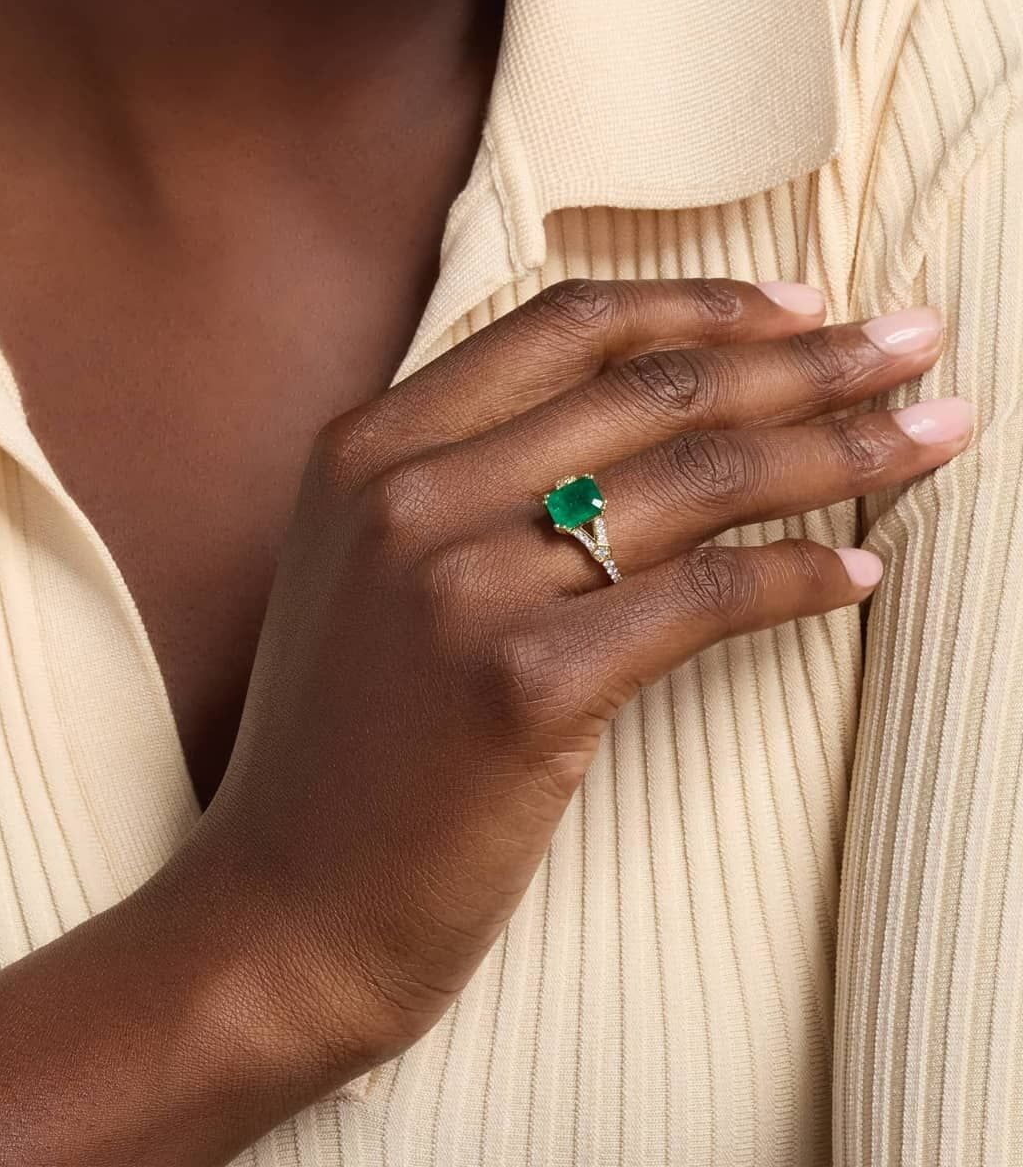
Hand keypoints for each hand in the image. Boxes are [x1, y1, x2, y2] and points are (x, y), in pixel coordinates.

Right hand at [167, 278, 969, 1081]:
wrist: (281, 915)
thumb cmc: (344, 748)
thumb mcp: (372, 573)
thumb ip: (469, 478)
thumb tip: (644, 423)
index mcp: (368, 445)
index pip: (566, 325)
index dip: (702, 303)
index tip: (804, 303)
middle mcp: (410, 493)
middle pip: (652, 388)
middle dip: (806, 358)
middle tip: (914, 339)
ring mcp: (460, 585)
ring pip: (696, 479)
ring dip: (840, 447)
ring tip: (936, 432)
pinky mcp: (524, 686)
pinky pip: (703, 597)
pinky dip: (800, 576)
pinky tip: (868, 572)